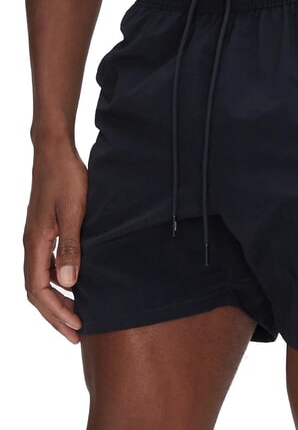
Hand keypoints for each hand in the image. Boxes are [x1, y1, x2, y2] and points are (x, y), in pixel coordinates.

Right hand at [23, 139, 86, 342]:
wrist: (54, 152)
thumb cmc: (66, 178)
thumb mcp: (74, 212)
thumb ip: (71, 246)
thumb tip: (68, 282)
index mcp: (36, 242)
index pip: (39, 290)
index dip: (56, 312)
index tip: (76, 326)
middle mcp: (32, 244)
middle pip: (37, 290)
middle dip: (55, 314)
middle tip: (76, 333)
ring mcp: (36, 237)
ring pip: (41, 279)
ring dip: (57, 300)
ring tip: (77, 315)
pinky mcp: (45, 231)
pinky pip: (46, 265)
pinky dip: (58, 281)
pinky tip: (75, 283)